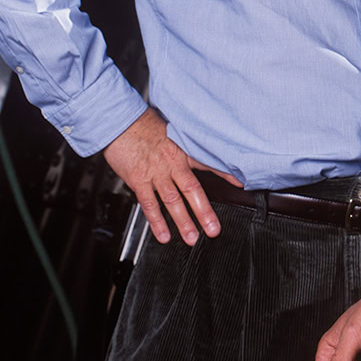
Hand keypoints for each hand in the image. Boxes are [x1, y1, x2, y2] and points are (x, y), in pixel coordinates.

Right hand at [103, 108, 242, 245]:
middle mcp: (172, 162)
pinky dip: (156, 221)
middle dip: (204, 212)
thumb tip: (193, 150)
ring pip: (173, 201)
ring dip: (183, 221)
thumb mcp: (169, 130)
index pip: (208, 162)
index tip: (240, 184)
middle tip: (214, 229)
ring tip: (192, 238)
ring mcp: (155, 173)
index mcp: (182, 149)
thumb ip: (181, 145)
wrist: (120, 122)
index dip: (225, 174)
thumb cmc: (143, 124)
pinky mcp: (138, 180)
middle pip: (192, 190)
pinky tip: (163, 235)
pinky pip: (149, 204)